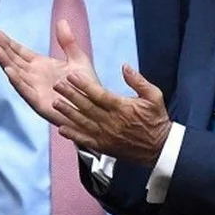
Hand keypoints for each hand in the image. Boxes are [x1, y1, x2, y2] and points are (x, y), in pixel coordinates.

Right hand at [0, 21, 98, 124]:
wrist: (95, 108)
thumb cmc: (86, 86)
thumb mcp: (78, 59)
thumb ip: (67, 42)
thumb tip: (62, 21)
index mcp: (41, 65)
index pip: (20, 52)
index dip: (8, 43)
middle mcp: (34, 77)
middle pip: (14, 60)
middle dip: (3, 48)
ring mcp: (35, 89)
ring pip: (16, 74)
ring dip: (5, 62)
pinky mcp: (39, 102)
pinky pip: (26, 90)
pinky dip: (17, 81)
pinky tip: (9, 71)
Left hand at [51, 64, 171, 167]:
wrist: (159, 148)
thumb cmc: (156, 119)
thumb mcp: (154, 96)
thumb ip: (138, 81)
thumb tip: (125, 66)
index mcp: (122, 107)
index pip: (99, 94)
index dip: (83, 84)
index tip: (71, 75)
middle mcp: (112, 121)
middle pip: (87, 106)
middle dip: (70, 95)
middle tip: (57, 85)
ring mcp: (107, 135)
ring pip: (83, 122)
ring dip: (68, 113)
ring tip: (55, 103)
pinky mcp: (105, 146)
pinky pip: (86, 140)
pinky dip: (73, 135)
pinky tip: (61, 129)